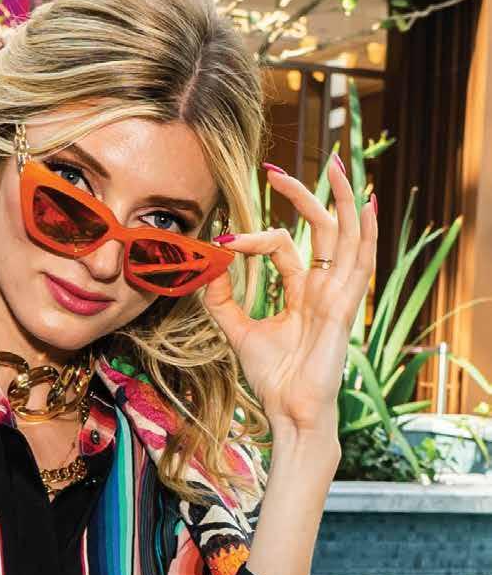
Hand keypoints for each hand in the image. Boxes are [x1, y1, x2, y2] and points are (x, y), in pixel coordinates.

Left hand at [203, 156, 376, 436]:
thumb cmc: (272, 379)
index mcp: (304, 292)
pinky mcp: (344, 308)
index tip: (224, 240)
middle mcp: (324, 288)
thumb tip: (209, 266)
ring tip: (338, 162)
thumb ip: (223, 301)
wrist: (289, 411)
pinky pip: (360, 263)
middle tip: (276, 168)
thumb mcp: (238, 332)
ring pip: (347, 235)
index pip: (282, 245)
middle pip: (322, 227)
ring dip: (342, 198)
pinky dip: (365, 232)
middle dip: (303, 194)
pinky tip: (366, 203)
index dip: (252, 237)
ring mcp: (338, 296)